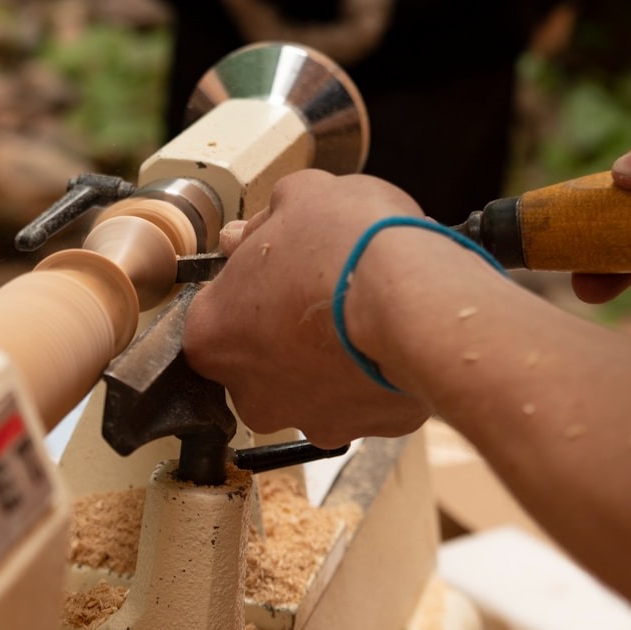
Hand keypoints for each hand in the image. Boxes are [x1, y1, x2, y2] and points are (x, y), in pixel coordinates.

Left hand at [183, 170, 433, 448]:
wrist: (417, 299)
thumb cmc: (344, 247)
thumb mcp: (297, 198)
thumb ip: (262, 222)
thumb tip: (245, 236)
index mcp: (212, 338)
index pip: (215, 315)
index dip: (248, 285)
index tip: (277, 268)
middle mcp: (251, 394)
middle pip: (261, 360)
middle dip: (288, 331)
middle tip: (323, 291)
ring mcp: (311, 420)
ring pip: (316, 387)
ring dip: (333, 357)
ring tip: (366, 314)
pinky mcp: (370, 431)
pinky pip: (369, 400)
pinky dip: (378, 375)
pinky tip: (393, 338)